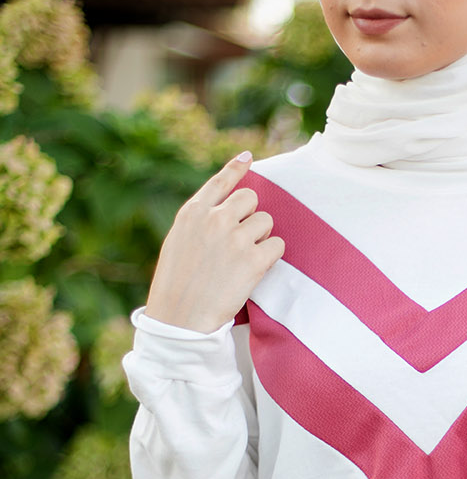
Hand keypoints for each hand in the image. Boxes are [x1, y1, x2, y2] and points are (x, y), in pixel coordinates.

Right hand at [145, 151, 284, 332]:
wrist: (180, 319)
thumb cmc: (177, 287)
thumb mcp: (178, 243)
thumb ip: (200, 223)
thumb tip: (223, 209)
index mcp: (192, 213)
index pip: (220, 182)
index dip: (236, 168)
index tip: (248, 158)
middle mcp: (214, 219)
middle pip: (251, 198)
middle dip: (250, 216)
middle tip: (240, 242)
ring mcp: (234, 238)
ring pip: (267, 221)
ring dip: (262, 238)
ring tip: (243, 260)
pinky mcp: (253, 260)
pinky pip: (278, 245)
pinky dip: (271, 257)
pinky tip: (254, 271)